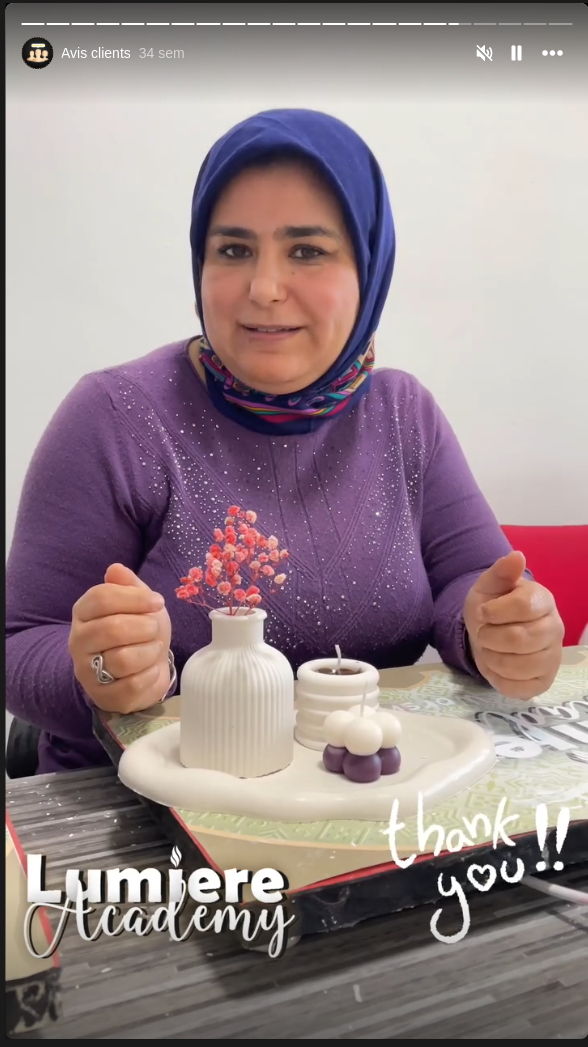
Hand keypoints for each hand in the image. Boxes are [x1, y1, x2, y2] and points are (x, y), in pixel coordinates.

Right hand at [69, 563, 171, 712]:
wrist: (142, 669)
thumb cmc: (139, 631)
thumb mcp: (138, 603)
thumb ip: (128, 585)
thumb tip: (115, 569)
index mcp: (83, 612)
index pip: (102, 598)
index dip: (135, 598)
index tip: (157, 601)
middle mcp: (78, 641)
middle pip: (112, 628)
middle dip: (144, 627)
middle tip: (153, 628)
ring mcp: (87, 671)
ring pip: (124, 658)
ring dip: (149, 652)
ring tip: (153, 649)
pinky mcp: (104, 696)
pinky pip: (133, 684)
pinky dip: (150, 675)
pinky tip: (151, 669)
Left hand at [463, 550, 563, 699]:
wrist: (488, 633)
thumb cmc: (491, 607)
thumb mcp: (488, 586)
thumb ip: (501, 572)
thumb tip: (517, 556)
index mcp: (544, 601)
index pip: (524, 607)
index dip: (495, 612)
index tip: (483, 613)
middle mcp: (555, 629)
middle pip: (520, 639)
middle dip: (490, 637)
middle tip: (484, 633)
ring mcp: (552, 658)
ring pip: (519, 665)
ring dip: (492, 658)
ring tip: (490, 648)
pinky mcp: (543, 682)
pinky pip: (519, 687)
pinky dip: (498, 678)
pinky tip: (497, 666)